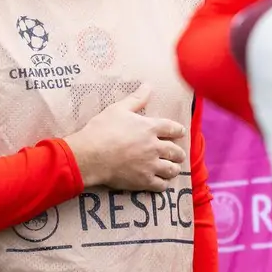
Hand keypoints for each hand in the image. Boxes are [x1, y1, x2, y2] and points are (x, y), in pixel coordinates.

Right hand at [64, 86, 187, 191]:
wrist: (91, 155)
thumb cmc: (102, 129)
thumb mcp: (118, 109)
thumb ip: (136, 99)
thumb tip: (148, 85)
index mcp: (150, 128)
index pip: (172, 128)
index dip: (178, 130)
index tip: (181, 132)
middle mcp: (154, 147)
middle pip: (175, 151)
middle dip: (179, 153)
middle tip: (179, 154)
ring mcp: (150, 165)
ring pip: (171, 169)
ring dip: (173, 168)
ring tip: (172, 169)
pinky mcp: (143, 181)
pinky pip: (161, 185)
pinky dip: (163, 184)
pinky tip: (161, 183)